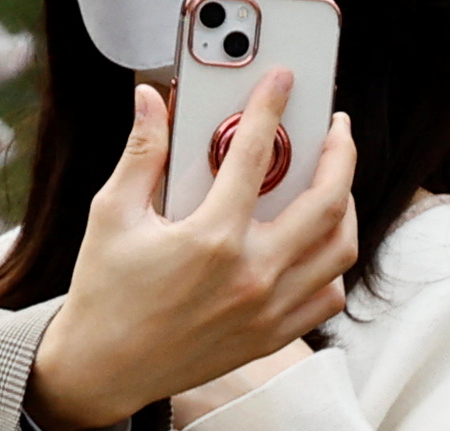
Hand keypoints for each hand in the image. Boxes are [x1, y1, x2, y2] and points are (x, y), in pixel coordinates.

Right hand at [22, 75, 357, 430]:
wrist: (105, 369)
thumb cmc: (105, 290)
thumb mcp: (112, 212)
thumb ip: (141, 151)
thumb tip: (152, 99)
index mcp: (212, 239)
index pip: (254, 154)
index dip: (270, 106)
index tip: (282, 80)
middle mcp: (252, 275)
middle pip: (326, 202)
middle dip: (339, 153)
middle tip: (335, 126)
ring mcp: (270, 309)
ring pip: (339, 249)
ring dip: (344, 205)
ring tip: (331, 178)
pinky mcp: (273, 335)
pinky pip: (328, 293)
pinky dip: (332, 261)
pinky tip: (314, 239)